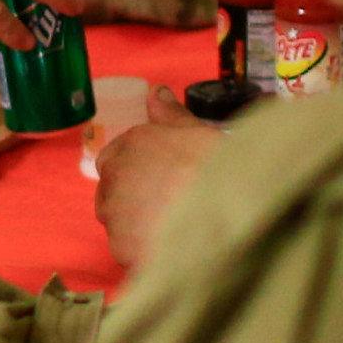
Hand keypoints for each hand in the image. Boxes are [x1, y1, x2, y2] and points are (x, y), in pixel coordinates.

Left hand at [95, 93, 214, 269]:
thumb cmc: (218, 170)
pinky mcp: (121, 248)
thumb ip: (172, 115)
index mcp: (131, 144)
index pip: (115, 156)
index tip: (160, 179)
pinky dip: (143, 250)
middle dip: (135, 197)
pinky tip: (172, 248)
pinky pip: (128, 249)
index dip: (138, 169)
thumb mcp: (199, 133)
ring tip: (175, 230)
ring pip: (119, 221)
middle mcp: (115, 177)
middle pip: (114, 190)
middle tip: (171, 205)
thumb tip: (155, 92)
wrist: (228, 216)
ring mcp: (114, 215)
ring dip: (137, 225)